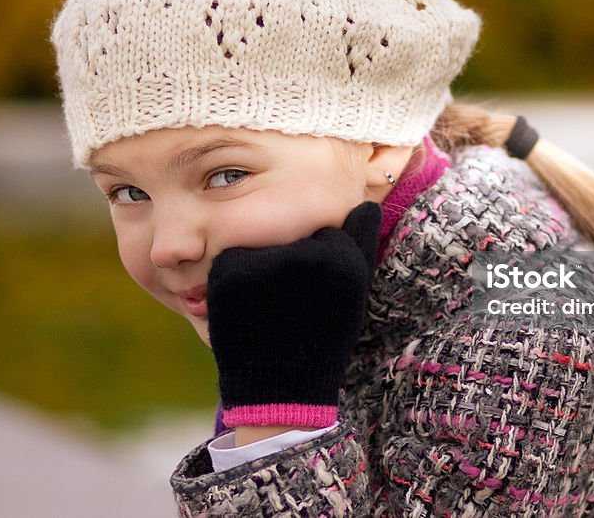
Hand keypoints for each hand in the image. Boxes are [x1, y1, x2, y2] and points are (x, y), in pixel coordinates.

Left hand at [206, 201, 381, 427]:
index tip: (316, 297)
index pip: (326, 235)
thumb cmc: (322, 340)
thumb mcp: (353, 294)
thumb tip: (365, 204)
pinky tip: (247, 306)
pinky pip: (233, 256)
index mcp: (339, 258)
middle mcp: (301, 255)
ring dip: (262, 264)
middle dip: (290, 260)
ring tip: (268, 305)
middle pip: (293, 235)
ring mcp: (262, 262)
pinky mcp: (228, 272)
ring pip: (262, 243)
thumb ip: (360, 245)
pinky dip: (236, 275)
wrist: (279, 389)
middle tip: (290, 303)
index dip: (320, 265)